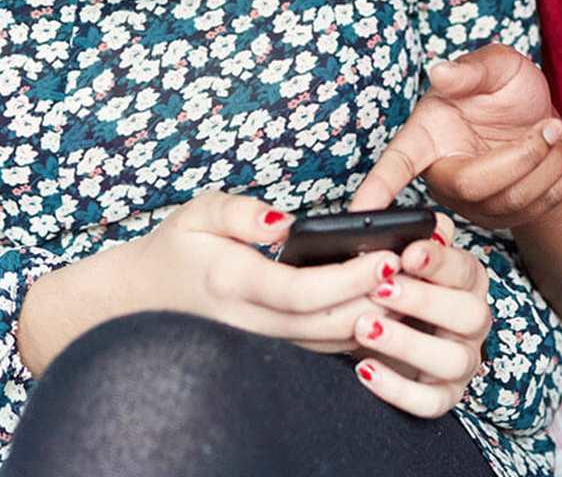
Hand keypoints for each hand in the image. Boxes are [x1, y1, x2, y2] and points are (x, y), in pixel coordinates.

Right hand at [127, 192, 399, 353]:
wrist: (142, 300)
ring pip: (332, 343)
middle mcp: (253, 323)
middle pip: (329, 324)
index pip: (302, 291)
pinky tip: (389, 303)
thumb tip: (284, 222)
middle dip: (378, 299)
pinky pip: (325, 348)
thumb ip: (240, 213)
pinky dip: (360, 329)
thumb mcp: (198, 213)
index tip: (386, 256)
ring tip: (415, 282)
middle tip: (419, 268)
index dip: (349, 278)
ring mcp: (265, 343)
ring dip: (377, 317)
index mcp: (235, 284)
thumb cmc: (176, 248)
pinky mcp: (275, 349)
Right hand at [349, 45, 561, 228]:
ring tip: (559, 127)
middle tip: (549, 125)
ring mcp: (476, 203)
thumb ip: (470, 70)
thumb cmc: (504, 88)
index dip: (377, 189)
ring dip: (552, 163)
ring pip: (515, 201)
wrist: (538, 115)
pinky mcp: (509, 216)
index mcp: (426, 138)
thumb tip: (440, 70)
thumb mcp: (494, 64)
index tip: (357, 211)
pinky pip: (546, 206)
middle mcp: (444, 176)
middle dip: (522, 157)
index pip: (396, 166)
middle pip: (474, 187)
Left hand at [350, 213, 492, 416]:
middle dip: (425, 301)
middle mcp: (473, 320)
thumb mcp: (394, 256)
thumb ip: (394, 232)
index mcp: (467, 280)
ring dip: (408, 344)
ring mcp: (462, 361)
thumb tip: (370, 212)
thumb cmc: (392, 288)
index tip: (407, 252)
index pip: (465, 268)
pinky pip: (432, 404)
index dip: (439, 262)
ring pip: (454, 360)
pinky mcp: (443, 396)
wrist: (384, 336)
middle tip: (381, 291)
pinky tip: (364, 370)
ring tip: (363, 329)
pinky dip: (398, 390)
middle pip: (471, 314)